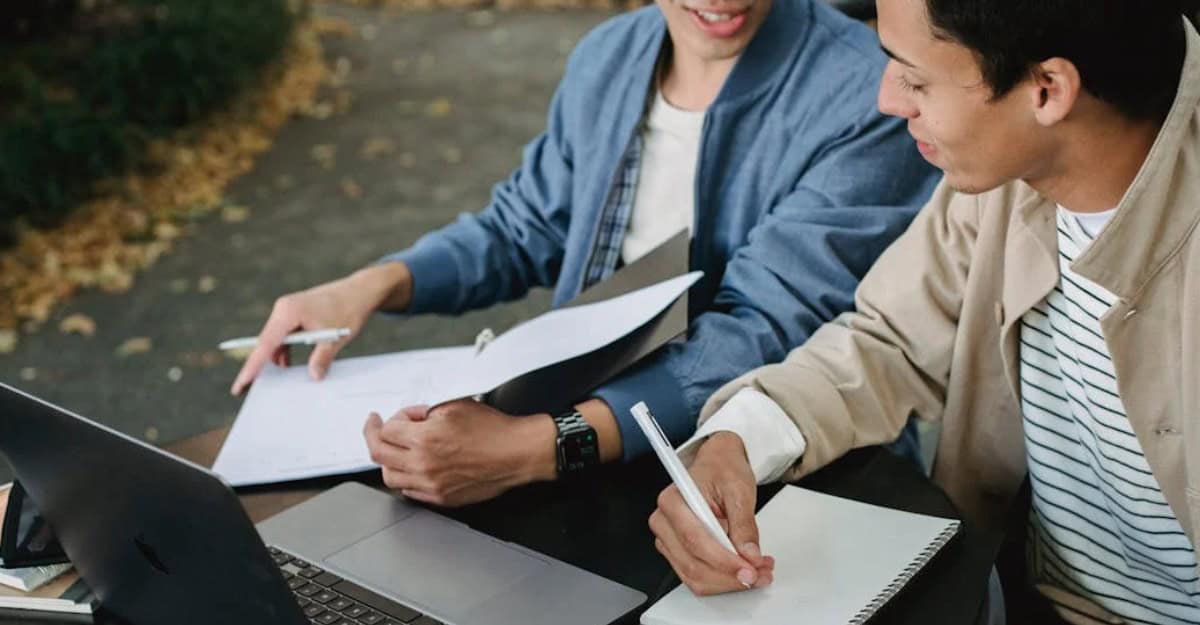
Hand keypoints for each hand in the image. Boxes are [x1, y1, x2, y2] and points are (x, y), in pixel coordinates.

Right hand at [230, 262, 411, 394]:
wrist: (360, 291)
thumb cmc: (348, 309)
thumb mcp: (335, 338)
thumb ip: (322, 358)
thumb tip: (314, 377)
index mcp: (288, 312)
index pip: (265, 344)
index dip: (252, 367)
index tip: (241, 384)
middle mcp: (283, 309)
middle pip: (266, 342)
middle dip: (259, 365)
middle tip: (247, 388)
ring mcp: (287, 310)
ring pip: (274, 340)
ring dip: (276, 358)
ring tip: (274, 379)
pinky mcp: (294, 313)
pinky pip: (283, 335)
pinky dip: (285, 350)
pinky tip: (288, 364)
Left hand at [362, 400, 557, 506]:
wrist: (516, 453)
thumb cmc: (493, 430)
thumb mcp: (454, 406)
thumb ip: (425, 412)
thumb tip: (411, 420)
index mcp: (424, 439)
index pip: (385, 430)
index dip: (392, 419)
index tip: (396, 417)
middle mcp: (423, 465)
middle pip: (378, 454)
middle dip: (373, 436)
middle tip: (375, 428)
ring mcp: (431, 485)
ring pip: (389, 476)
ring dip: (388, 460)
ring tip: (395, 450)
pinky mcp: (441, 498)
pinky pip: (409, 491)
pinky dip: (405, 477)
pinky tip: (412, 467)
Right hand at [648, 432, 774, 595]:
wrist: (718, 464)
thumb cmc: (723, 470)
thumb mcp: (739, 490)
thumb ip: (744, 525)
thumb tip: (749, 555)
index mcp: (673, 500)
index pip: (694, 540)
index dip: (723, 560)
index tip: (750, 568)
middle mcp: (664, 522)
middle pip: (692, 564)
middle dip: (730, 575)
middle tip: (760, 573)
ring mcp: (668, 540)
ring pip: (694, 577)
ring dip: (728, 582)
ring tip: (758, 572)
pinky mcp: (678, 552)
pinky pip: (696, 577)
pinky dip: (722, 580)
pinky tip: (743, 570)